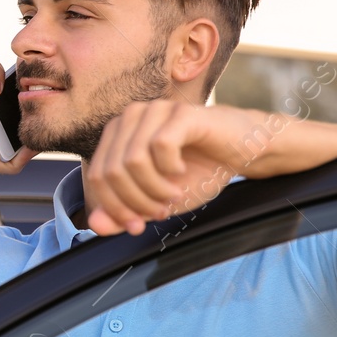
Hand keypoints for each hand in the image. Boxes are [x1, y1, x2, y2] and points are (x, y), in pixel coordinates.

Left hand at [83, 100, 268, 234]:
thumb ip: (124, 213)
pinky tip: (181, 172)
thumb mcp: (156, 201)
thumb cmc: (198, 172)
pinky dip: (170, 170)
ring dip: (154, 190)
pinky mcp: (180, 112)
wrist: (241, 152)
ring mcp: (154, 111)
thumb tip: (95, 225)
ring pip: (133, 161)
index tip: (138, 226)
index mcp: (116, 135)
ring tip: (173, 195)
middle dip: (136, 202)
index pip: (96, 177)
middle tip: (161, 212)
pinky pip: (160, 146)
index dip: (115, 208)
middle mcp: (129, 117)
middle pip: (111, 172)